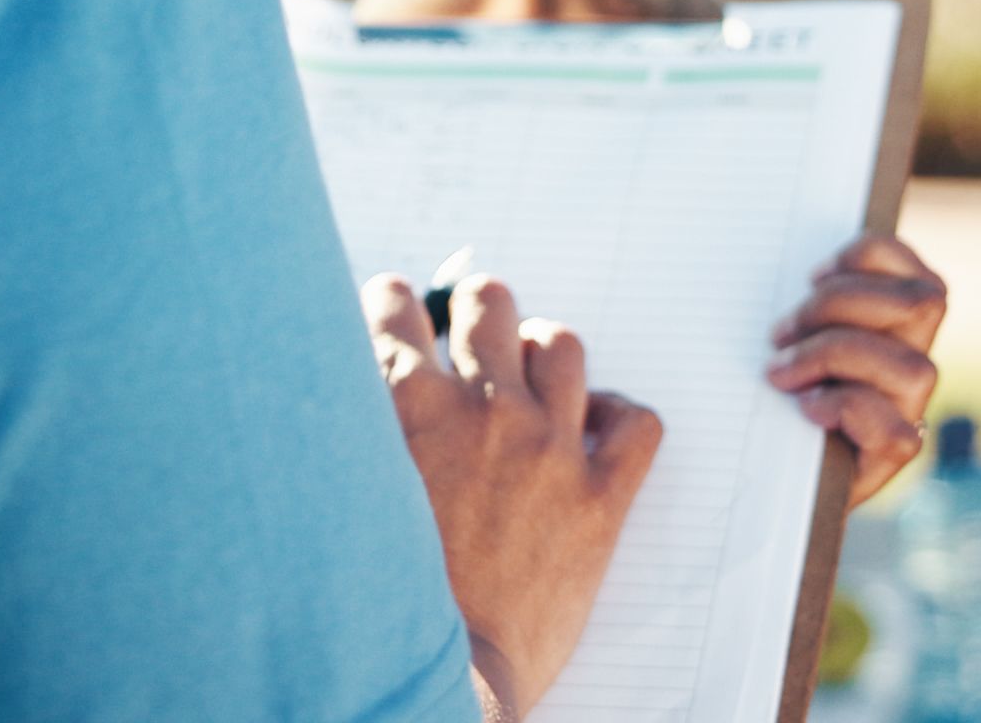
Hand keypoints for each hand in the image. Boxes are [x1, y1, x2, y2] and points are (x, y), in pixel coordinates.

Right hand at [367, 270, 660, 719]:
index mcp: (407, 408)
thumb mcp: (345, 498)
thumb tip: (358, 391)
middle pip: (489, 304)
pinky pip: (635, 425)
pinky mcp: (599, 499)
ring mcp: (548, 448)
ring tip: (533, 373)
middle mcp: (483, 411)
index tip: (397, 307)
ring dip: (542, 351)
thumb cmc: (383, 600)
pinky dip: (618, 416)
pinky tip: (594, 428)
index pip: (396, 310)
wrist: (446, 678)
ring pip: (561, 347)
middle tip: (472, 328)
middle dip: (476, 307)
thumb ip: (355, 434)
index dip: (394, 303)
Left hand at [764, 235, 946, 496]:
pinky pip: (893, 426)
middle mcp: (913, 364)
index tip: (812, 274)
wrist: (771, 481)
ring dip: (833, 356)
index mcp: (900, 327)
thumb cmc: (774, 399)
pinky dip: (843, 407)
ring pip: (913, 366)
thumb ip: (807, 307)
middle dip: (840, 303)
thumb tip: (786, 267)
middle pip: (923, 305)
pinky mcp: (896, 453)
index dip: (872, 258)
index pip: (922, 277)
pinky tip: (806, 409)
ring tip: (782, 372)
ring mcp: (911, 409)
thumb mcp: (790, 342)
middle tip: (781, 331)